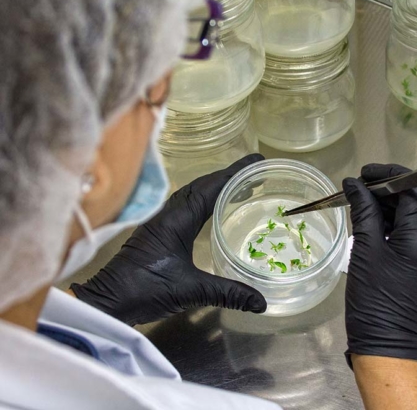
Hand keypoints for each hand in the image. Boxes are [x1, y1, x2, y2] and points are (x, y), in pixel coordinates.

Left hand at [71, 154, 266, 325]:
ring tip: (238, 188)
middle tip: (254, 174)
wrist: (106, 302)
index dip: (234, 174)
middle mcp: (167, 216)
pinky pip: (184, 208)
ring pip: (191, 196)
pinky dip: (202, 202)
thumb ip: (228, 293)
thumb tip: (262, 302)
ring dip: (214, 188)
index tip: (256, 163)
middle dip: (227, 177)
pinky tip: (212, 212)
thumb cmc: (144, 290)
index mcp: (176, 221)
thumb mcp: (191, 291)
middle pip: (201, 186)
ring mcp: (159, 224)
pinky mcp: (156, 235)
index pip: (210, 188)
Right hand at [342, 163, 416, 364]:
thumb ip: (365, 211)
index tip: (365, 174)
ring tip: (372, 212)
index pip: (413, 186)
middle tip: (363, 193)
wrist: (392, 345)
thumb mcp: (365, 251)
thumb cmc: (373, 302)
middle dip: (392, 192)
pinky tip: (388, 230)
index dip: (387, 174)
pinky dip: (411, 226)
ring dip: (402, 208)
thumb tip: (355, 184)